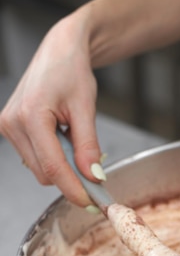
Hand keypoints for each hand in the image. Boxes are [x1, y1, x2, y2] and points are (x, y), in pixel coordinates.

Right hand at [0, 12, 103, 206]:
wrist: (58, 52)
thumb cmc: (72, 72)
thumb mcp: (86, 108)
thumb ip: (88, 146)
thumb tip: (93, 178)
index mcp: (31, 116)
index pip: (53, 167)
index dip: (74, 189)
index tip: (91, 204)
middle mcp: (13, 124)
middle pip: (45, 174)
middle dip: (71, 177)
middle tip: (94, 168)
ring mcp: (9, 128)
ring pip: (40, 170)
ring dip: (62, 166)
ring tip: (73, 139)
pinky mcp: (11, 130)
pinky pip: (35, 159)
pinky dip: (53, 158)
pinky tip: (62, 139)